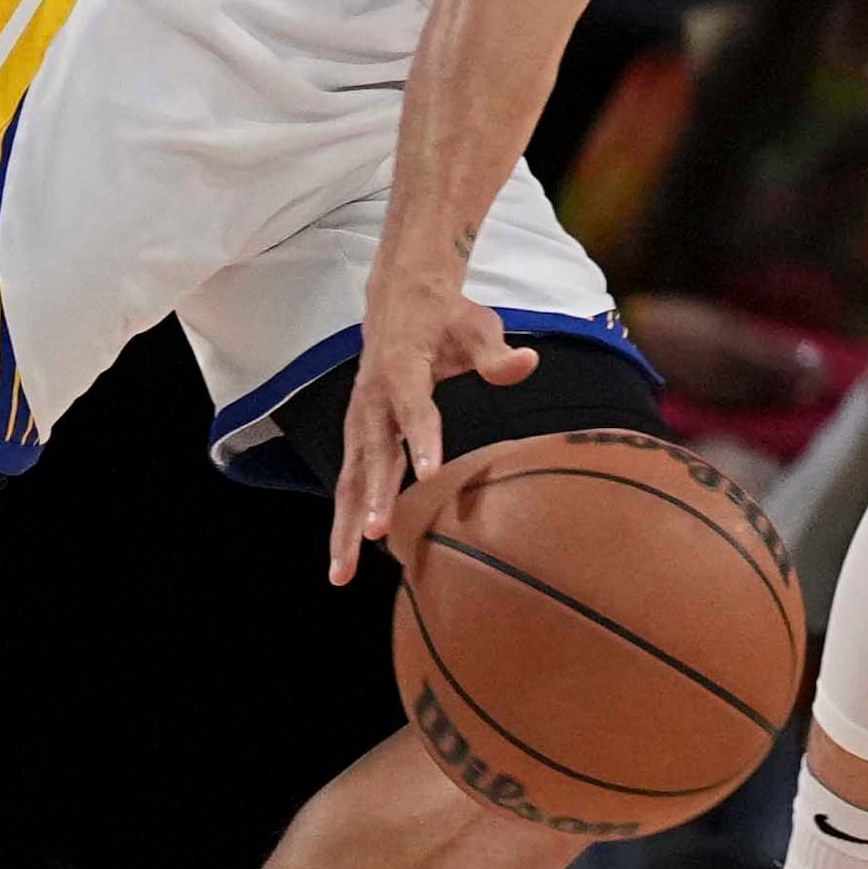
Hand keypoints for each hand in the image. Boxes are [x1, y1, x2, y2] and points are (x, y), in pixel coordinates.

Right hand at [333, 251, 535, 585]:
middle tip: (374, 533)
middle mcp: (373, 397)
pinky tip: (346, 557)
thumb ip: (496, 351)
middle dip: (371, 494)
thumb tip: (526, 363)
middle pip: (371, 450)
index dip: (422, 439)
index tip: (429, 476)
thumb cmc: (446, 315)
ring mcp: (360, 417)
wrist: (401, 296)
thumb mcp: (477, 323)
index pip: (415, 407)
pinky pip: (348, 478)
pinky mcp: (358, 432)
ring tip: (341, 573)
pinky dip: (344, 517)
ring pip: (349, 475)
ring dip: (343, 524)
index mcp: (403, 367)